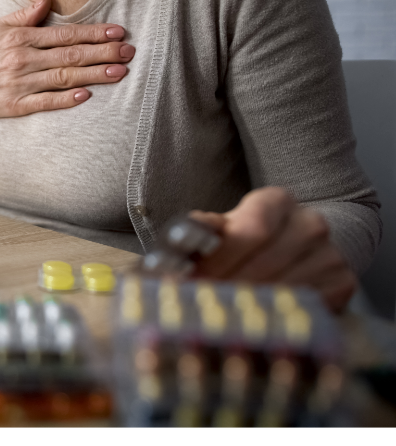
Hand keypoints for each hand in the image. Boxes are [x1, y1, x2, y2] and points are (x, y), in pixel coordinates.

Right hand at [0, 0, 134, 116]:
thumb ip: (24, 15)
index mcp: (21, 38)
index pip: (65, 34)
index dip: (93, 33)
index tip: (118, 31)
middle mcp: (23, 60)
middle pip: (70, 56)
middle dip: (103, 53)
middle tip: (129, 52)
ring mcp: (20, 84)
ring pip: (63, 78)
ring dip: (94, 75)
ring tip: (119, 72)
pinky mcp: (16, 105)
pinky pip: (45, 102)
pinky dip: (66, 99)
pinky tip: (86, 95)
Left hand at [189, 186, 356, 312]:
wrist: (301, 247)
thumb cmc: (249, 240)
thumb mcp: (223, 228)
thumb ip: (202, 232)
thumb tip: (182, 239)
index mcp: (276, 201)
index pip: (251, 229)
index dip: (220, 259)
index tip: (192, 280)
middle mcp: (309, 223)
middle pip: (266, 262)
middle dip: (226, 287)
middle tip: (198, 307)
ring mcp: (330, 253)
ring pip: (283, 289)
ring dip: (246, 307)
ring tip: (216, 317)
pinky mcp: (342, 283)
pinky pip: (304, 307)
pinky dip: (273, 318)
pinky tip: (250, 323)